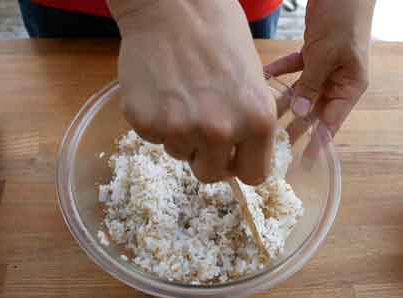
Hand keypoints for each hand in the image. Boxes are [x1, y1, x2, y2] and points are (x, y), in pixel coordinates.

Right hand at [108, 0, 275, 184]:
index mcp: (257, 120)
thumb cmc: (217, 32)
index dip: (240, 165)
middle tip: (199, 126)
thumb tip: (242, 153)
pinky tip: (160, 90)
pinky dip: (155, 120)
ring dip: (179, 134)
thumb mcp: (253, 80)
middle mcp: (220, 131)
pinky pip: (153, 138)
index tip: (231, 156)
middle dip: (205, 156)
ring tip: (180, 95)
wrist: (171, 5)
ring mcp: (180, 129)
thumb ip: (250, 122)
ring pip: (179, 154)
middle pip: (210, 174)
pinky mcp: (146, 123)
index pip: (253, 175)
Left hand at [265, 0, 374, 154]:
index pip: (333, 122)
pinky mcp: (314, 51)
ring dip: (284, 103)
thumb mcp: (327, 55)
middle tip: (274, 148)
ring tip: (263, 121)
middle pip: (315, 111)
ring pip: (302, 91)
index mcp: (350, 86)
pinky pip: (295, 68)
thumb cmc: (343, 18)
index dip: (319, 143)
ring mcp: (326, 66)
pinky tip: (263, 79)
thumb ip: (312, 84)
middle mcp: (338, 80)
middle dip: (296, 127)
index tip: (305, 162)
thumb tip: (300, 113)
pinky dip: (280, 73)